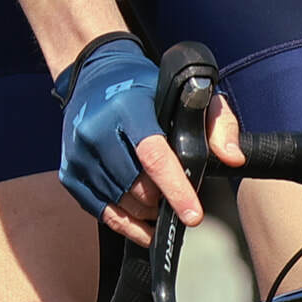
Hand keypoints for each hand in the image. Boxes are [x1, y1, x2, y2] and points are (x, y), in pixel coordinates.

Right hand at [52, 33, 244, 244]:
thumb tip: (231, 158)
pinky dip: (126, 225)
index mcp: (127, 108)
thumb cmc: (144, 86)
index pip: (152, 155)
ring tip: (161, 204)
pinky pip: (100, 212)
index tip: (193, 215)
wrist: (94, 74)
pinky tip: (144, 227)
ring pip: (120, 203)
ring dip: (147, 212)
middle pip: (136, 187)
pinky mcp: (69, 172)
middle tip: (179, 197)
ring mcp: (79, 154)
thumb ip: (216, 122)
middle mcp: (96, 131)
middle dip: (163, 200)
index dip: (175, 189)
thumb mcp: (187, 90)